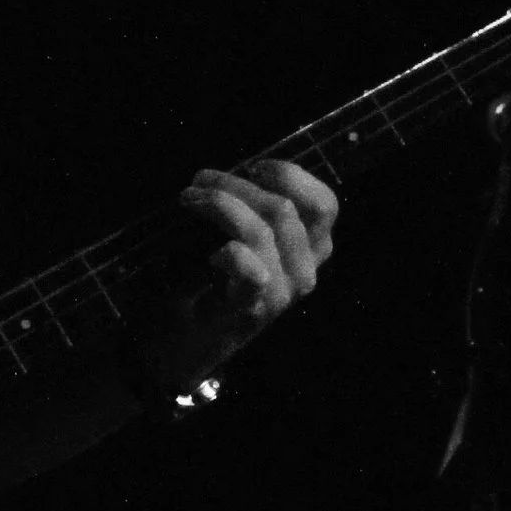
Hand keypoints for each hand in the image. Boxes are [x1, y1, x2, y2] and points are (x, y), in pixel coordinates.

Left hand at [146, 160, 338, 387]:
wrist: (185, 344)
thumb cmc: (212, 284)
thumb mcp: (245, 242)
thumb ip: (255, 210)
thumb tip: (238, 171)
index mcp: (311, 250)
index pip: (324, 205)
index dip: (290, 176)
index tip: (252, 167)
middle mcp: (305, 271)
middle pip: (284, 209)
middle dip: (236, 185)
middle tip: (199, 181)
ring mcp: (283, 293)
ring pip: (263, 230)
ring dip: (219, 205)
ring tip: (189, 200)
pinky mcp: (254, 309)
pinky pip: (250, 268)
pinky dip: (228, 253)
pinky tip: (210, 255)